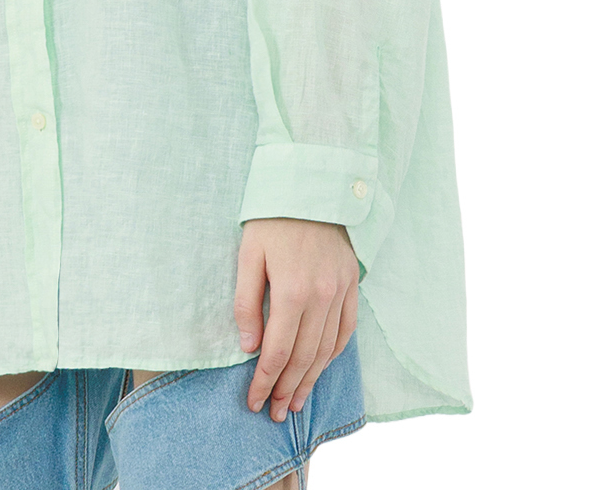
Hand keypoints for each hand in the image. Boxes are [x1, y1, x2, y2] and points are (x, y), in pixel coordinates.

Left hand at [234, 218, 358, 421]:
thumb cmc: (272, 219)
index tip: (253, 401)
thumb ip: (247, 302)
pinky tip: (321, 367)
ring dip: (311, 380)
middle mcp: (322, 297)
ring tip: (296, 401)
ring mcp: (341, 291)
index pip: (278, 352)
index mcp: (293, 291)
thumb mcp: (248, 254)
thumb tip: (249, 346)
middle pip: (305, 358)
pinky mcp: (352, 283)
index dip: (265, 381)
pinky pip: (346, 330)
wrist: (310, 186)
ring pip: (327, 350)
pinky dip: (334, 354)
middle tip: (275, 413)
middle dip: (287, 389)